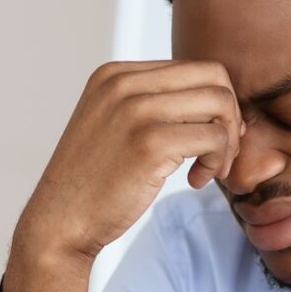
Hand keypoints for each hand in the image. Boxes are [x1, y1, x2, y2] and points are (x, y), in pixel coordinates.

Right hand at [1, 60, 242, 291]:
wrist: (60, 223)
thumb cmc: (94, 182)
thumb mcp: (115, 125)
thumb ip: (153, 104)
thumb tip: (218, 97)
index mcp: (115, 73)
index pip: (194, 68)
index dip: (216, 104)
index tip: (210, 138)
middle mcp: (124, 83)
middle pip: (214, 77)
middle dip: (230, 116)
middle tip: (220, 153)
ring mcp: (136, 110)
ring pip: (220, 104)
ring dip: (227, 141)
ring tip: (209, 169)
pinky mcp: (150, 142)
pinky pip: (214, 138)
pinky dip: (217, 162)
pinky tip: (195, 181)